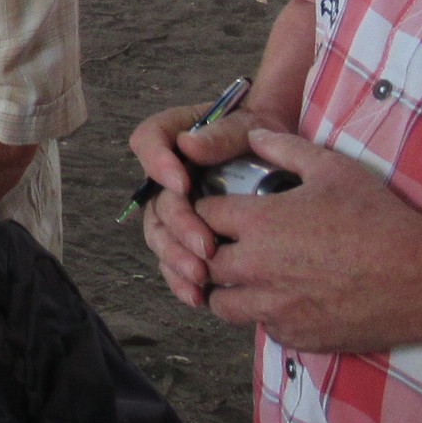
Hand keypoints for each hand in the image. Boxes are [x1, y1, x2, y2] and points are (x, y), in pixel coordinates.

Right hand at [129, 99, 262, 308]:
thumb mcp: (244, 125)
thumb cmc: (257, 128)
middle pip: (155, 202)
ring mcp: (173, 206)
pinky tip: (197, 296)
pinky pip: (173, 258)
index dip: (157, 165)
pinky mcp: (185, 233)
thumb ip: (219, 135)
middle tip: (205, 246)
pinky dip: (181, 279)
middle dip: (179, 228)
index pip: (147, 143)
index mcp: (169, 137)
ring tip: (201, 278)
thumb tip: (189, 145)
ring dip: (176, 260)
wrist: (274, 153)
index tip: (181, 185)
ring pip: (160, 235)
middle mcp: (164, 175)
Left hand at [197, 129, 421, 352]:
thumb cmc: (379, 219)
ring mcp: (273, 306)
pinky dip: (264, 314)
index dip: (206, 209)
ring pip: (222, 303)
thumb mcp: (333, 169)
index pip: (201, 214)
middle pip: (202, 262)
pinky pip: (261, 326)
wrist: (421, 280)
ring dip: (228, 289)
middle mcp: (256, 267)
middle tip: (228, 244)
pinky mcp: (294, 335)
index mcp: (259, 222)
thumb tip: (254, 135)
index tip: (218, 209)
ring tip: (248, 277)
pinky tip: (284, 299)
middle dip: (208, 251)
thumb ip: (285, 148)